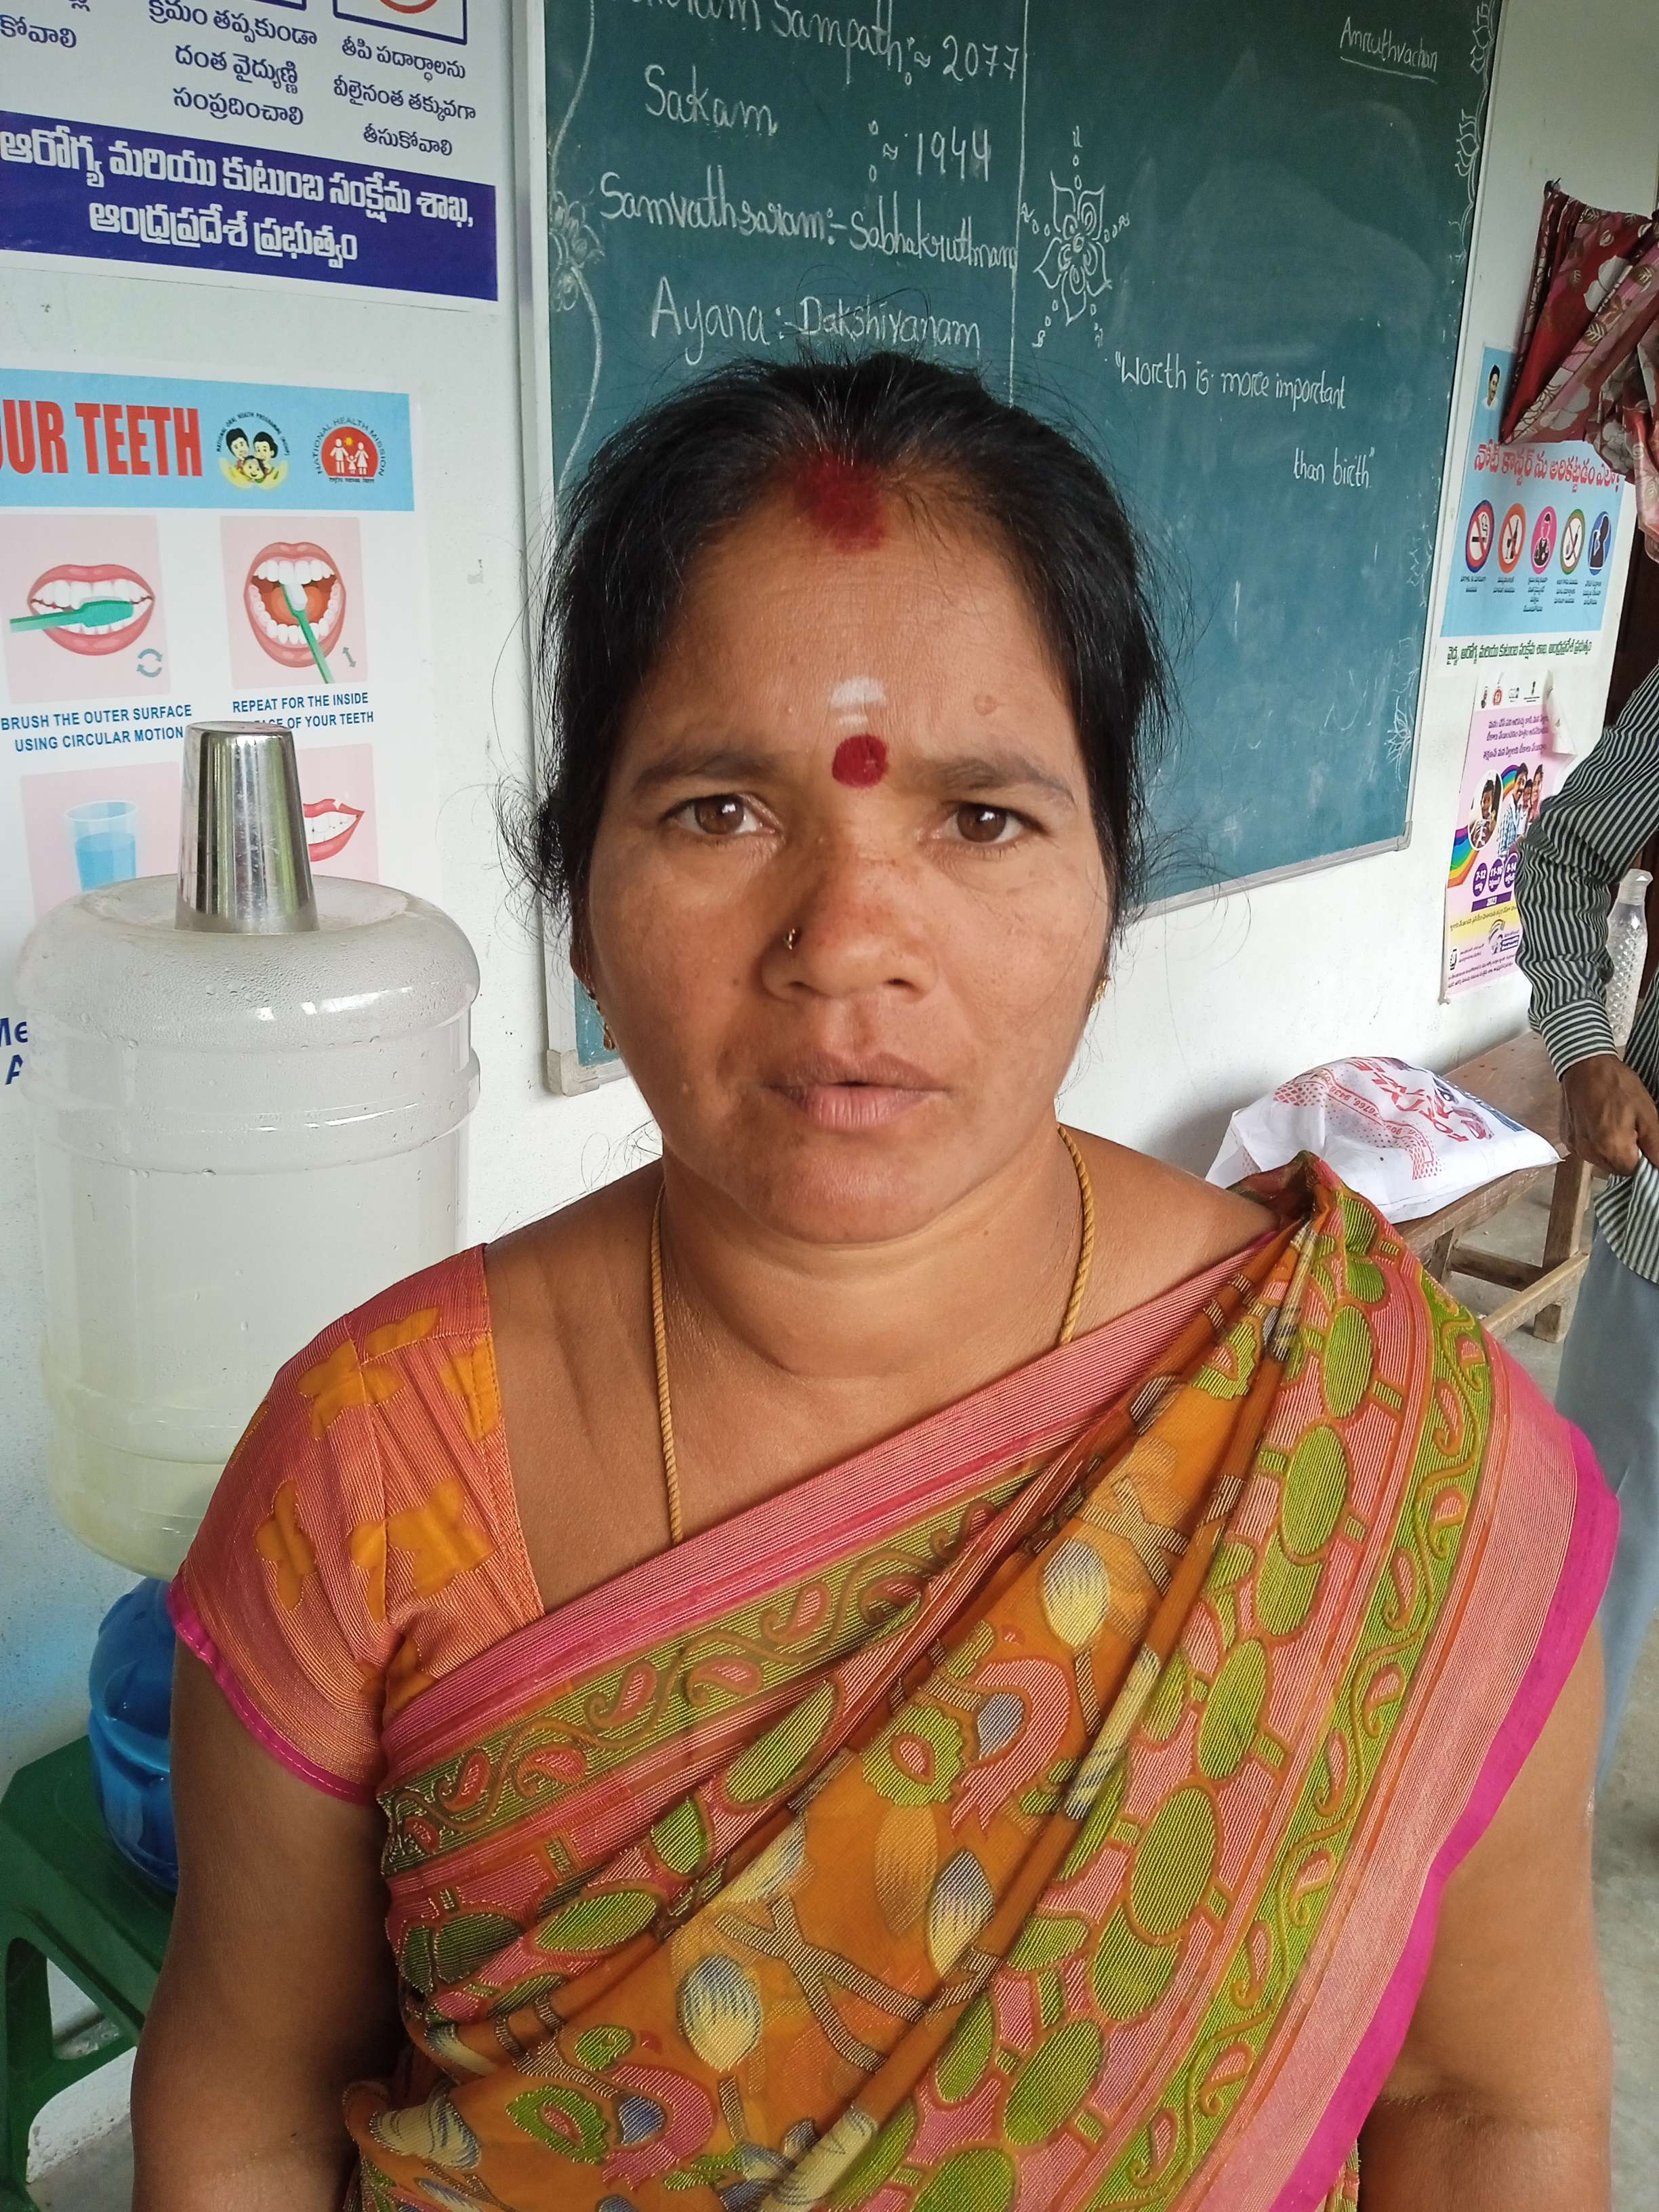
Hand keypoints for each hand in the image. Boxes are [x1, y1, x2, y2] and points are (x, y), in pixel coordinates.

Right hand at [1560, 1054, 1658, 1175]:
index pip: (1635, 1173)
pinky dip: (1597, 1144)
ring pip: (1602, 1162)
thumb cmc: (1618, 1086)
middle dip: (1629, 1156)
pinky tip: (1600, 1123)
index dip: (1645, 1160)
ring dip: (1613, 1151)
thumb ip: (1656, 1146)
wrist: (1584, 1065)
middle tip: (1633, 1130)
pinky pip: (1589, 1151)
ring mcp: (1576, 1147)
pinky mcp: (1568, 1139)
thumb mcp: (1647, 1114)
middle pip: (1618, 1169)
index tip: (1646, 1142)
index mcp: (1612, 1149)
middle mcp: (1590, 1154)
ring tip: (1616, 1124)